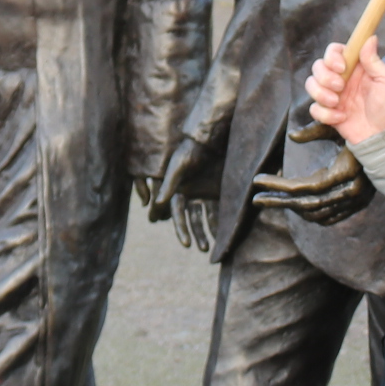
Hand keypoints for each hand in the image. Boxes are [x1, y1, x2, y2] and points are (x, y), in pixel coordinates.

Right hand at [141, 134, 221, 250]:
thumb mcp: (179, 165)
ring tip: (209, 247)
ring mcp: (205, 193)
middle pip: (191, 218)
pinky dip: (220, 222)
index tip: (185, 243)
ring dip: (207, 232)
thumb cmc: (191, 149)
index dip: (180, 227)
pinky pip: (219, 210)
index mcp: (178, 189)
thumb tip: (159, 203)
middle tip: (200, 248)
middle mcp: (190, 194)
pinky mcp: (218, 191)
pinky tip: (224, 235)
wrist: (211, 137)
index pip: (177, 212)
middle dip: (195, 234)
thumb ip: (170, 182)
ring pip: (206, 217)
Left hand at [247, 122, 375, 225]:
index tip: (257, 180)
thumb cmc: (363, 130)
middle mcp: (349, 192)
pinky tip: (297, 205)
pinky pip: (329, 217)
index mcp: (343, 173)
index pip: (303, 187)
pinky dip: (310, 213)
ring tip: (274, 198)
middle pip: (305, 204)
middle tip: (256, 198)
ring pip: (315, 214)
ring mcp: (354, 202)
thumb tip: (291, 136)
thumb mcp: (338, 125)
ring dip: (293, 208)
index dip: (278, 186)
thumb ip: (315, 130)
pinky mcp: (357, 206)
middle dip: (278, 201)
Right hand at [300, 34, 384, 144]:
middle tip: (341, 87)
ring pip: (311, 85)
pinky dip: (325, 114)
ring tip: (337, 103)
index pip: (334, 51)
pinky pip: (314, 108)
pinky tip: (342, 118)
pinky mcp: (328, 112)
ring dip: (321, 94)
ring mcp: (333, 95)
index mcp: (355, 67)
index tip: (341, 67)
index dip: (332, 56)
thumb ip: (374, 60)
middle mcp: (341, 78)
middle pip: (318, 66)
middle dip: (325, 77)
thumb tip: (369, 38)